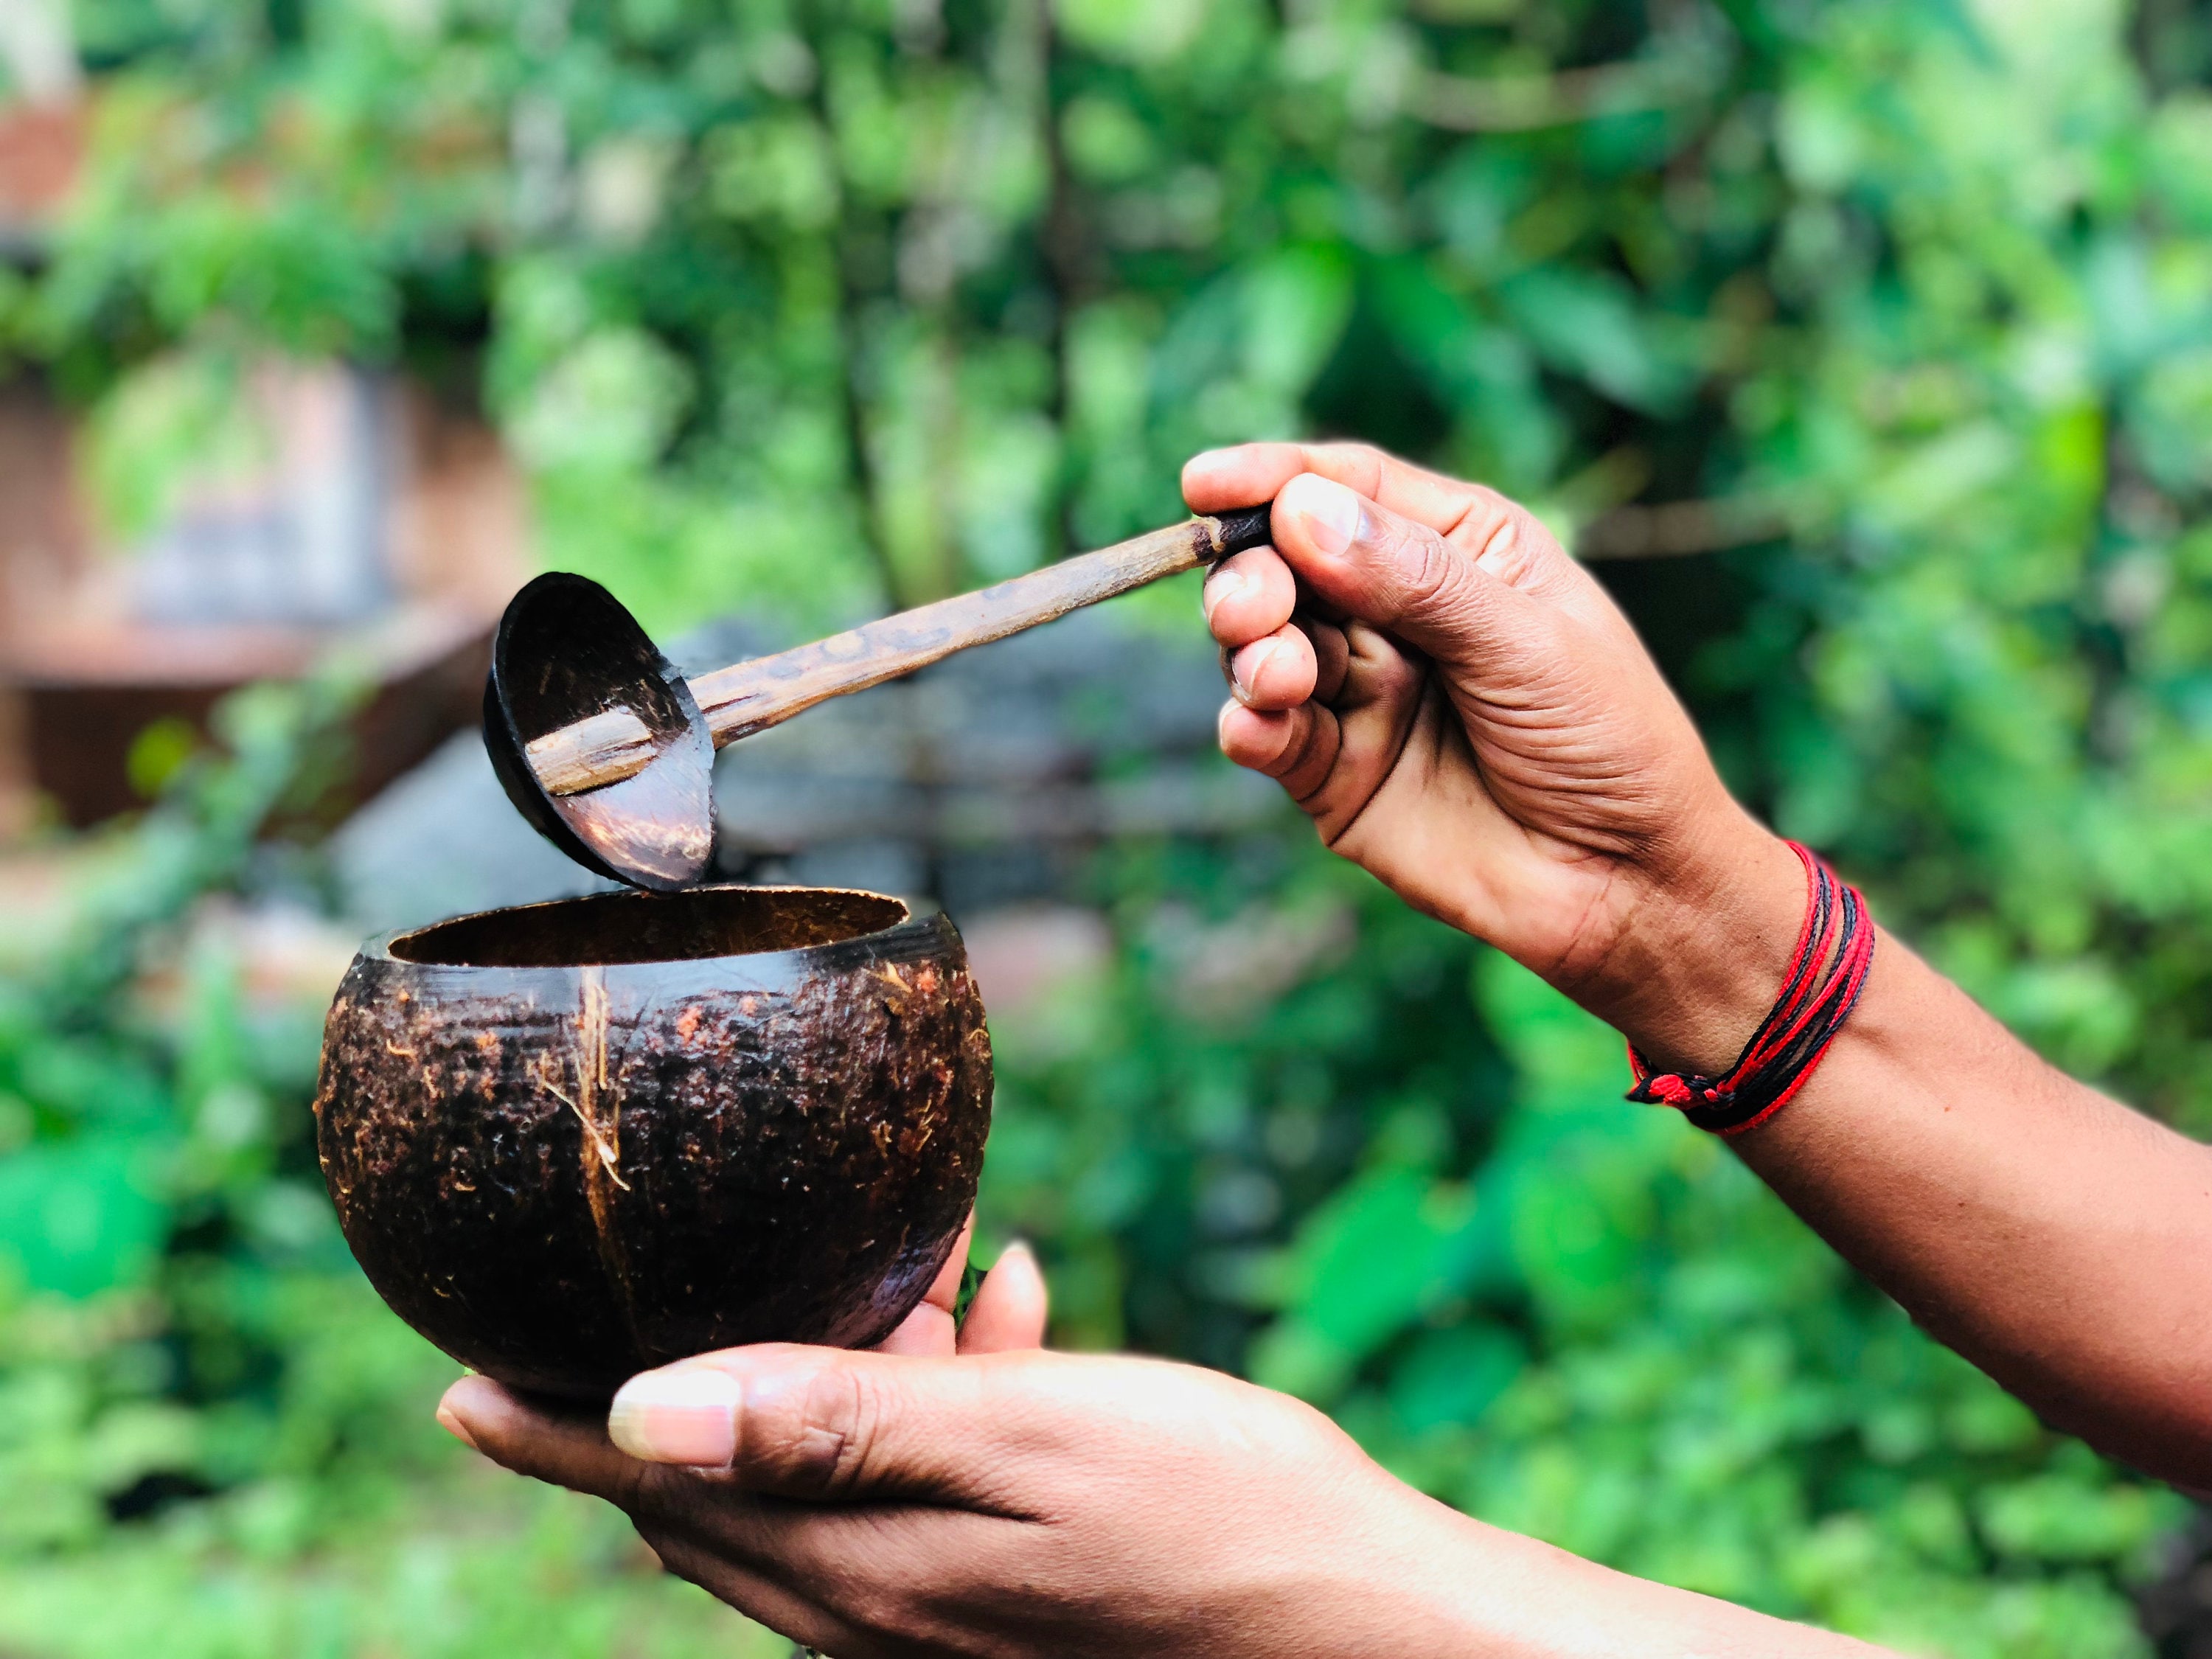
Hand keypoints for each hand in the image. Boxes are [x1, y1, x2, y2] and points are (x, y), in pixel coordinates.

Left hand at [438, 1244, 1886, 1658]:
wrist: (1355, 1618)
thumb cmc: (1209, 1509)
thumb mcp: (1024, 1440)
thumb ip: (837, 1421)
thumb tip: (640, 1413)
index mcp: (860, 1566)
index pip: (656, 1493)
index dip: (549, 1437)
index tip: (455, 1385)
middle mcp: (878, 1607)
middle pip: (724, 1490)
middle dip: (687, 1383)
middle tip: (669, 1284)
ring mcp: (943, 1612)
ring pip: (829, 1474)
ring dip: (841, 1363)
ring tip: (916, 1264)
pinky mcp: (1006, 1595)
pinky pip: (923, 1485)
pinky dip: (938, 1392)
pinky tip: (1015, 1303)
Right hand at [1186, 442, 1804, 1070]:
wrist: (1628, 884)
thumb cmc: (1609, 742)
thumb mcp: (1526, 642)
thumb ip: (1415, 579)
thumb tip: (1301, 509)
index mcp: (1460, 550)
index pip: (1350, 489)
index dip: (1274, 480)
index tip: (1205, 486)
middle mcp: (1397, 613)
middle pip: (1287, 565)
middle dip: (1253, 577)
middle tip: (1251, 607)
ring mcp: (1362, 694)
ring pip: (1266, 649)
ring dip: (1252, 653)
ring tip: (1278, 674)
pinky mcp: (1336, 775)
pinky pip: (1271, 738)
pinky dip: (1251, 727)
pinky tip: (1258, 727)